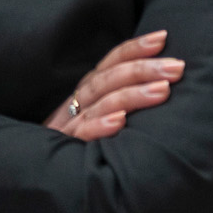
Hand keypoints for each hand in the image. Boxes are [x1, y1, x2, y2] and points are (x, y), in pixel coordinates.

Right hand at [43, 30, 183, 140]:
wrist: (35, 175)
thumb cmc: (76, 148)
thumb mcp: (94, 122)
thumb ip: (117, 104)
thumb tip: (161, 88)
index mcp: (84, 94)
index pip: (109, 64)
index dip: (134, 48)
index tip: (162, 37)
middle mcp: (76, 104)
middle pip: (108, 79)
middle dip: (143, 69)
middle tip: (177, 67)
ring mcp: (68, 126)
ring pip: (100, 103)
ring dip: (132, 95)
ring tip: (163, 90)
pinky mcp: (64, 149)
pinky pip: (81, 134)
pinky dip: (99, 126)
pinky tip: (120, 121)